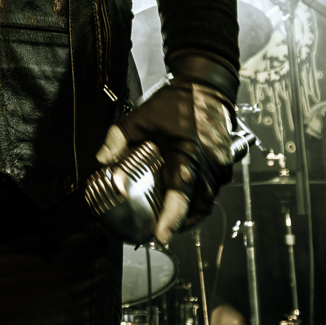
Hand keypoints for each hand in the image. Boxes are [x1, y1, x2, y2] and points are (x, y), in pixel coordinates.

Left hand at [95, 80, 232, 245]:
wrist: (207, 89)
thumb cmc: (177, 103)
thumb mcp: (141, 117)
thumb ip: (118, 137)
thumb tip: (101, 160)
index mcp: (188, 153)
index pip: (181, 193)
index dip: (171, 217)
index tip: (161, 235)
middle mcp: (208, 165)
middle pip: (198, 206)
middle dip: (180, 223)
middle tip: (159, 231)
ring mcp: (220, 167)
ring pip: (207, 202)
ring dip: (190, 215)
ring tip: (169, 221)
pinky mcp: (224, 167)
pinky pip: (212, 192)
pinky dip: (199, 202)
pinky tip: (183, 204)